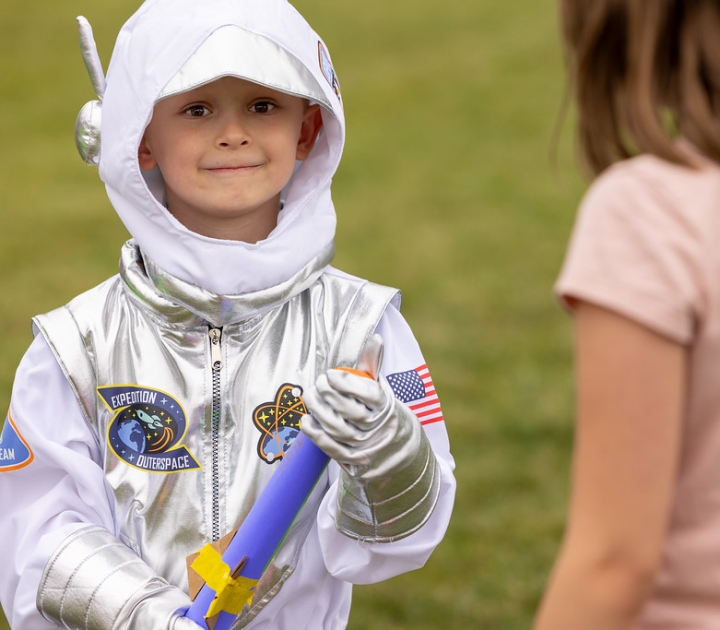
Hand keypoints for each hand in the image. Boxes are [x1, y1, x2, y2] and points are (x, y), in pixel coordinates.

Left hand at [301, 335, 421, 478]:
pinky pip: (332, 449)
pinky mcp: (357, 465)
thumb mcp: (384, 391)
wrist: (404, 452)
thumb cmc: (386, 414)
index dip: (348, 383)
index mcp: (390, 408)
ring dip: (318, 411)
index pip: (370, 394)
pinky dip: (315, 434)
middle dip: (328, 394)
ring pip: (338, 429)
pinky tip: (307, 420)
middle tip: (318, 382)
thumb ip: (374, 366)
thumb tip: (375, 338)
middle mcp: (381, 430)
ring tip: (310, 397)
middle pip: (350, 411)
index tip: (332, 374)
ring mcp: (369, 449)